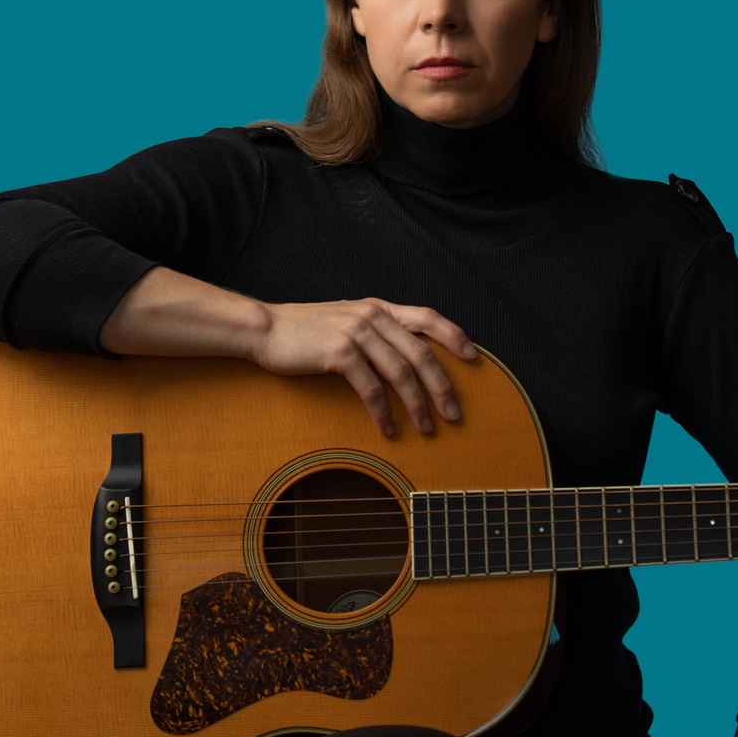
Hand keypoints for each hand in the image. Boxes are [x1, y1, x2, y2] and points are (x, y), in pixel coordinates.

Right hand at [99, 268, 475, 437]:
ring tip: (427, 429)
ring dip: (418, 405)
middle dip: (442, 387)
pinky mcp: (338, 352)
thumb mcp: (347, 322)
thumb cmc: (304, 331)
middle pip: (422, 353)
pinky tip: (388, 429)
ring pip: (401, 372)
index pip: (429, 317)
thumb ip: (376, 332)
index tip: (474, 360)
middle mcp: (372, 315)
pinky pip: (370, 386)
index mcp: (379, 307)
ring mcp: (356, 332)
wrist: (262, 329)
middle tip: (455, 415)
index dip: (455, 338)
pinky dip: (383, 411)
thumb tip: (406, 357)